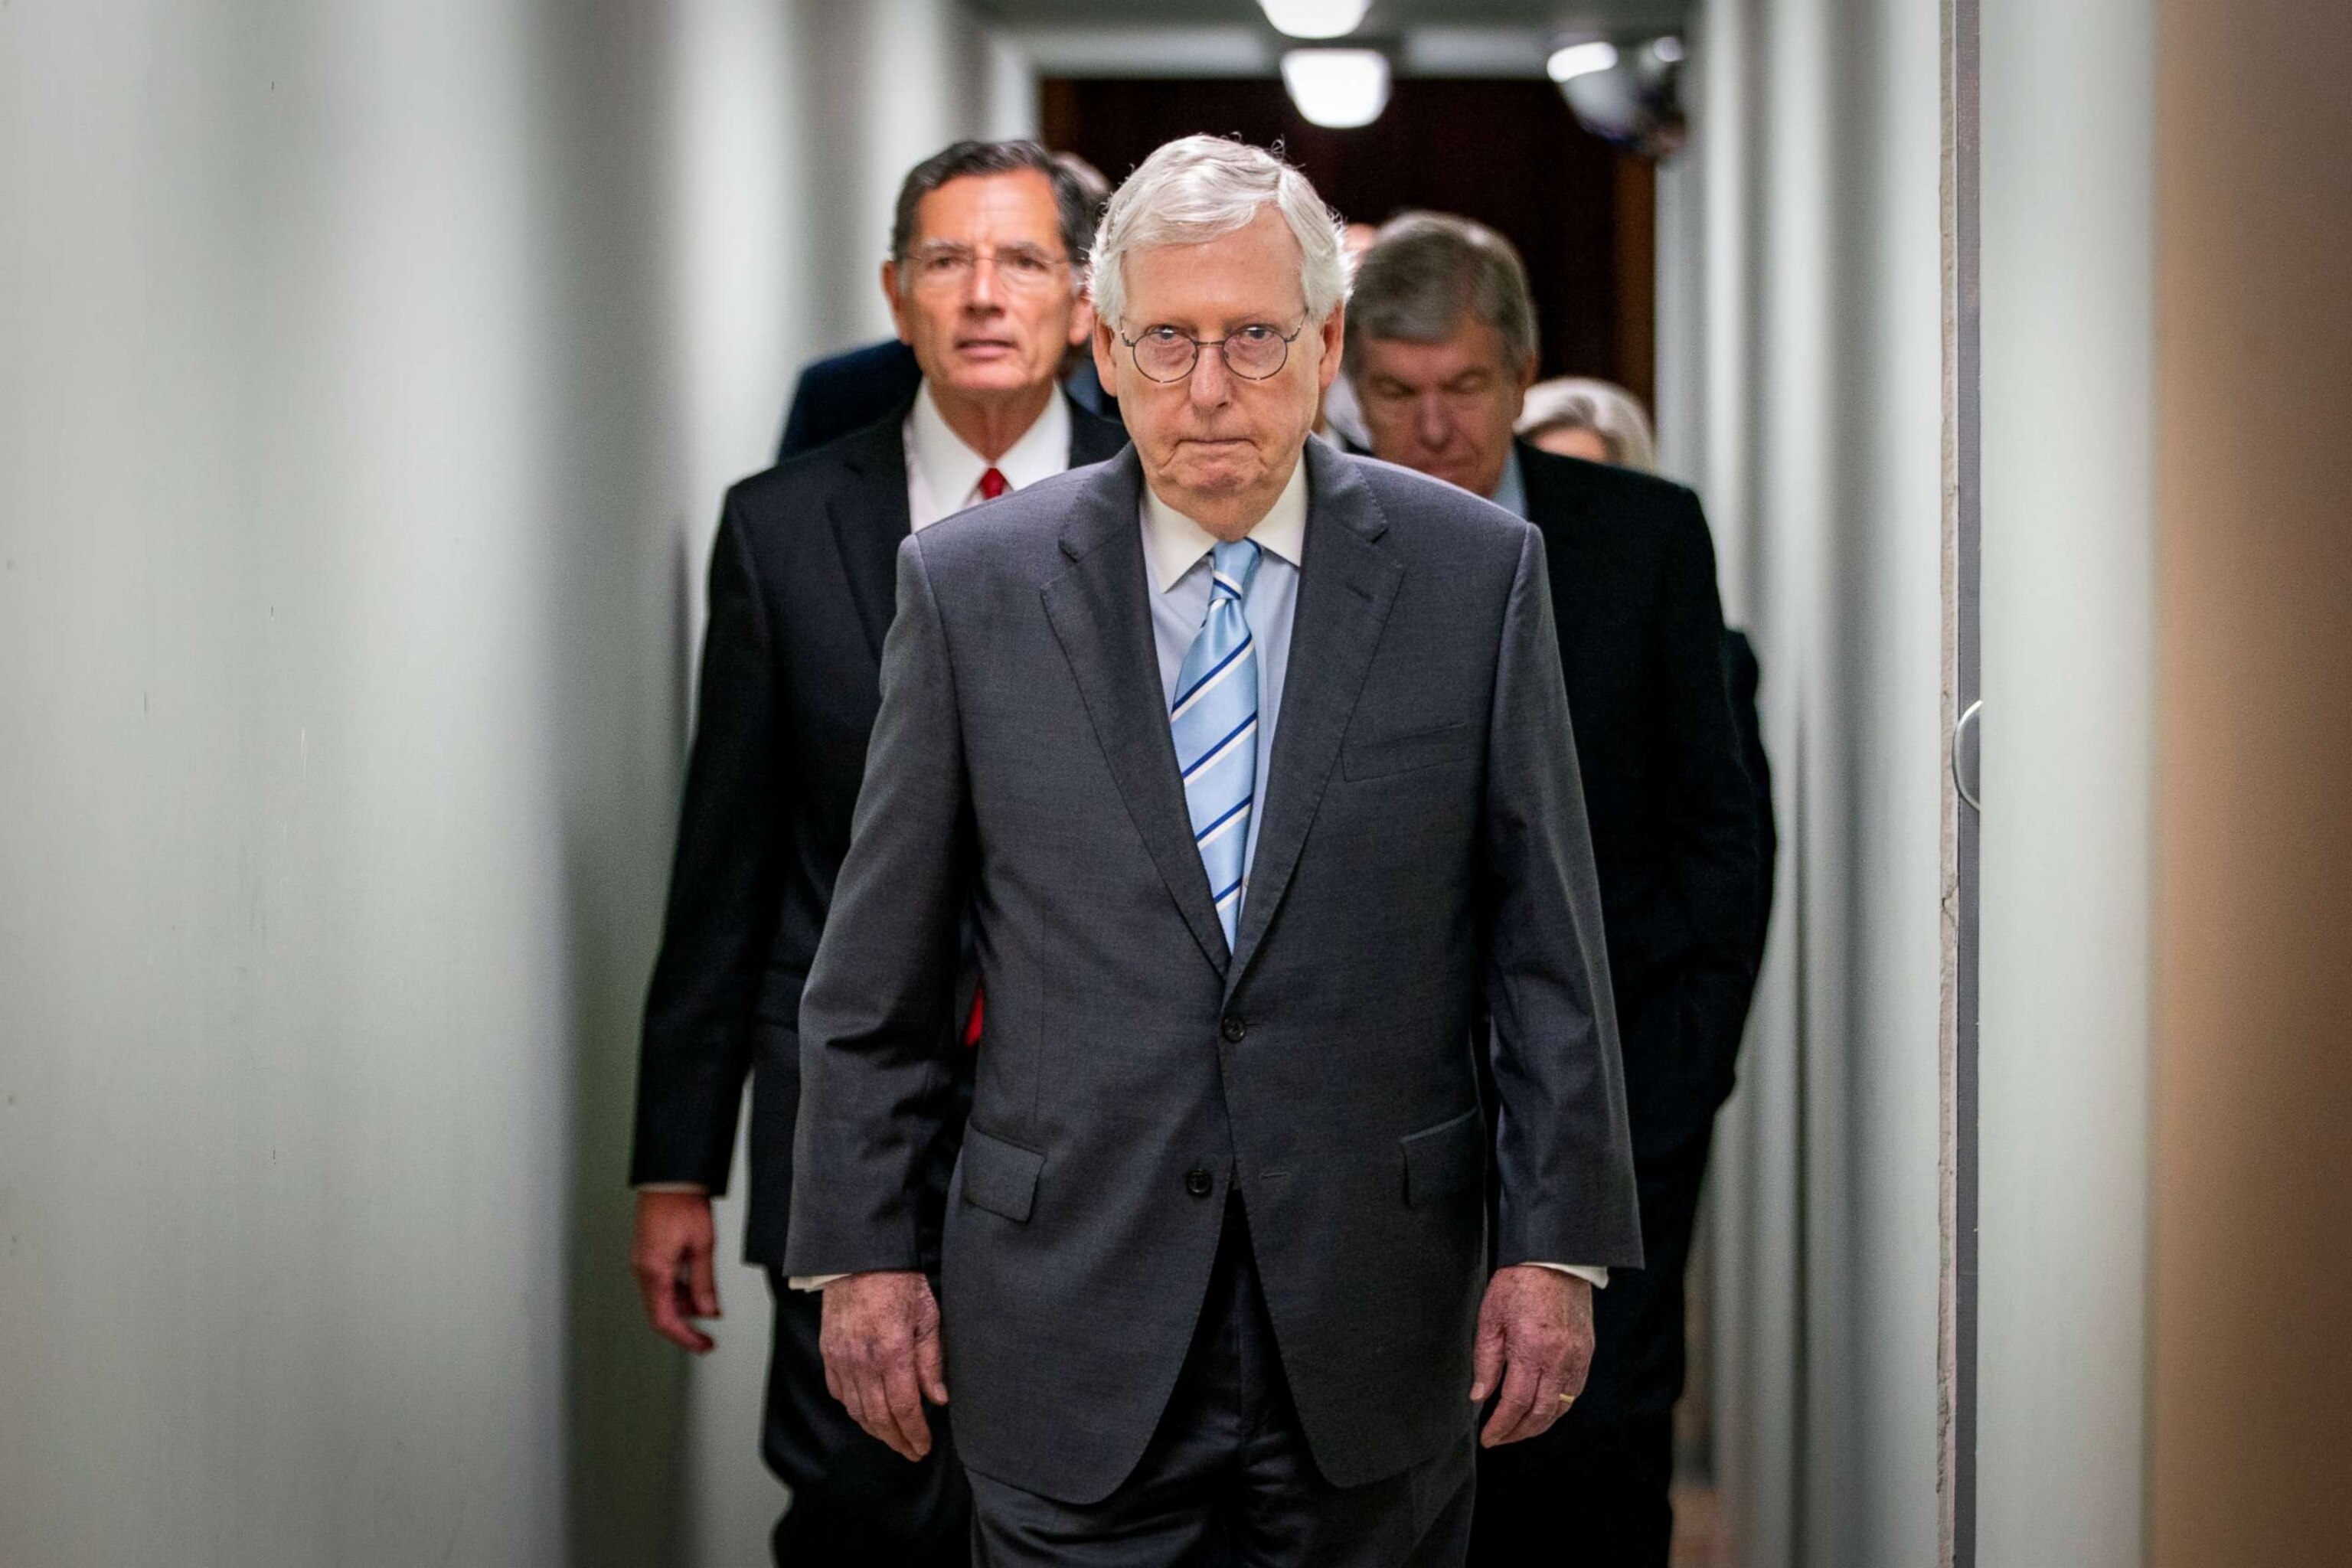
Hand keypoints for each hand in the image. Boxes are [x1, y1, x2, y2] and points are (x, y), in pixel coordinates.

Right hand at [631, 1191, 719, 1352]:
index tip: (704, 1346)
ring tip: (711, 1298)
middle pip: (662, 1310)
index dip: (685, 1338)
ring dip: (686, 1303)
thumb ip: (704, 1283)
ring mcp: (644, 1262)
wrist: (670, 1178)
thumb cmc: (682, 1204)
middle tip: (712, 1325)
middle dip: (688, 1321)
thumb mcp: (702, 1246)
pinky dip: (680, 1288)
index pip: (665, 1320)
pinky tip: (697, 1283)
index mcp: (654, 1271)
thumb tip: (709, 1311)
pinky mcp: (648, 1254)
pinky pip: (661, 1281)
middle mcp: (643, 1270)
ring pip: (662, 1297)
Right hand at [820, 1270, 949, 1461]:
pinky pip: (839, 1391)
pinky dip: (854, 1408)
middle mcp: (863, 1361)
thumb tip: (938, 1398)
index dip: (914, 1433)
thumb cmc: (899, 1279)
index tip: (923, 1447)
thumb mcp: (928, 1315)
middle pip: (878, 1417)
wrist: (860, 1256)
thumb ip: (931, 1360)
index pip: (903, 1408)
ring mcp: (842, 1358)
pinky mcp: (829, 1352)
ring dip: (876, 1430)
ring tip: (894, 1437)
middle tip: (911, 1451)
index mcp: (892, 1352)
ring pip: (857, 1410)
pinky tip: (868, 1412)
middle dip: (897, 1440)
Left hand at [1469, 1265, 1594, 1446]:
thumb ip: (1486, 1362)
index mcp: (1531, 1351)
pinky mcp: (1586, 1353)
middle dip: (1519, 1433)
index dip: (1501, 1427)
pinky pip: (1575, 1391)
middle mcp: (1558, 1360)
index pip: (1516, 1404)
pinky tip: (1543, 1408)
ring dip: (1539, 1424)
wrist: (1554, 1259)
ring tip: (1519, 1429)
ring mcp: (1576, 1358)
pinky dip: (1558, 1407)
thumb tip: (1479, 1396)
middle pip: (1541, 1414)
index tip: (1489, 1437)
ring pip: (1561, 1407)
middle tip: (1501, 1438)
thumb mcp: (1490, 1318)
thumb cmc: (1518, 1283)